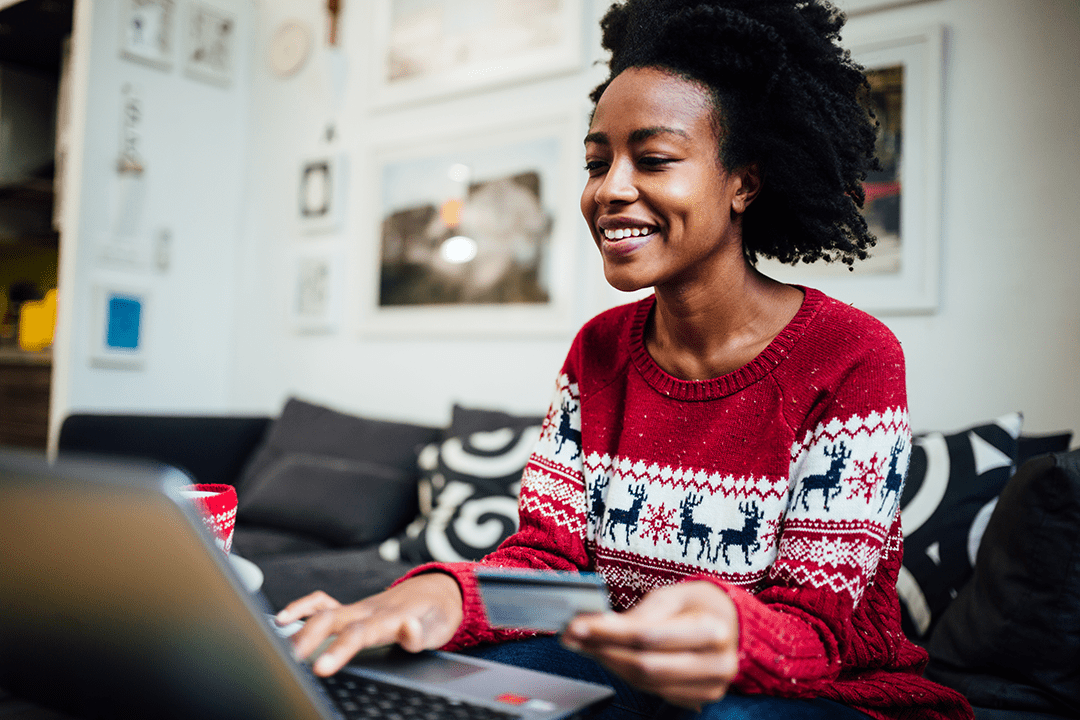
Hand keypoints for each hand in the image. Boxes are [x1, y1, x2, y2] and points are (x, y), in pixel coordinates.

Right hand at [275, 572, 463, 675]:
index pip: (358, 634)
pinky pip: (323, 603)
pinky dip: (303, 607)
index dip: (339, 650)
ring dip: (300, 629)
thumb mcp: (437, 630)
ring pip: (323, 613)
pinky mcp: (352, 608)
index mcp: (387, 618)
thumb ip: (420, 634)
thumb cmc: (435, 614)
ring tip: (281, 649)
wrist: (437, 590)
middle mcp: (367, 610)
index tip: (320, 667)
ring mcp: (358, 607)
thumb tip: (406, 628)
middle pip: (332, 621)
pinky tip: (283, 619)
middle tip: (290, 661)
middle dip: (308, 639)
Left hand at [561, 580, 738, 709]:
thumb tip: (599, 627)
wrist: (729, 622)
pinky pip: (654, 692)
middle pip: (646, 665)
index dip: (609, 633)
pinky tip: (608, 657)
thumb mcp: (671, 595)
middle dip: (603, 651)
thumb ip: (639, 614)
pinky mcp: (699, 698)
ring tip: (584, 645)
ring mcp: (710, 686)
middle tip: (572, 637)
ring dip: (609, 664)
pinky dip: (626, 674)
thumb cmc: (697, 604)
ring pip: (647, 683)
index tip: (577, 625)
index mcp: (712, 630)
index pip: (649, 636)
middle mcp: (716, 663)